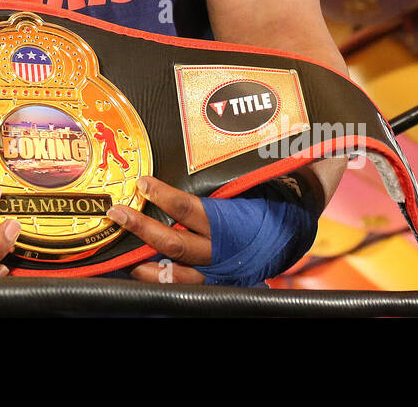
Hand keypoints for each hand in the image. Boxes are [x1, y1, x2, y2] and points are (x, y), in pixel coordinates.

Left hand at [111, 176, 317, 285]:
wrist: (299, 227)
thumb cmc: (274, 195)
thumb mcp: (255, 176)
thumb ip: (230, 168)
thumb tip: (212, 131)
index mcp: (232, 223)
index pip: (190, 209)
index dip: (164, 196)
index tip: (143, 182)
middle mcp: (223, 250)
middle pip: (176, 244)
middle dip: (143, 229)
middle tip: (118, 213)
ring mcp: (220, 271)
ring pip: (178, 274)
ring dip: (148, 265)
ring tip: (125, 255)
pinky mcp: (219, 282)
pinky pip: (187, 287)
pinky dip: (164, 281)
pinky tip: (146, 272)